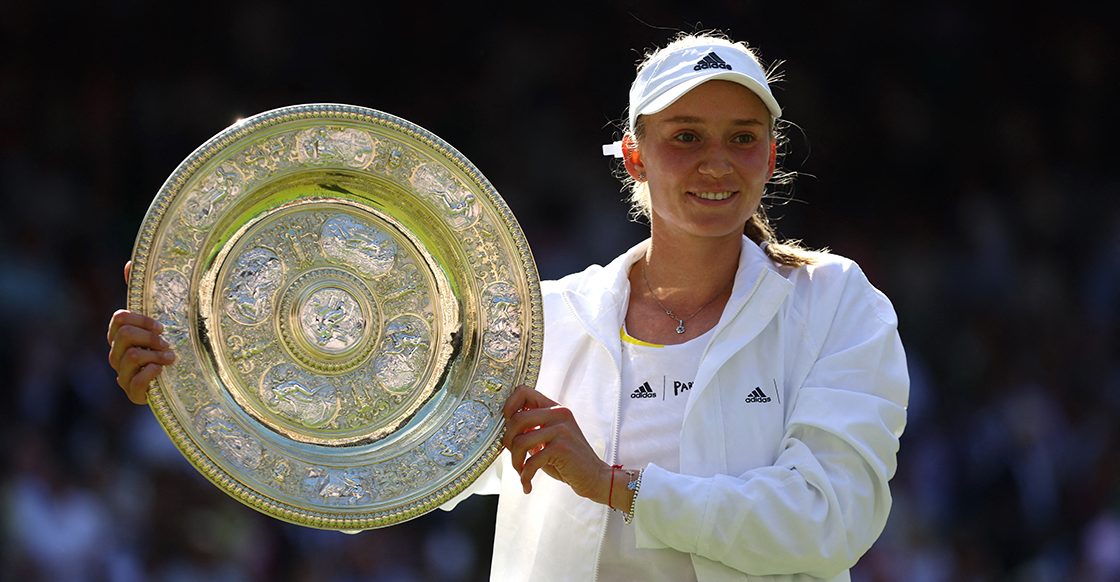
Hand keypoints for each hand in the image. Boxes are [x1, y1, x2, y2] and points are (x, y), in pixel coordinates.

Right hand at [106, 261, 175, 403]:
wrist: (180, 381)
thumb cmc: (166, 346)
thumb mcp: (158, 319)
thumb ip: (142, 294)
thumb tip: (130, 264)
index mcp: (120, 335)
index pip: (120, 318)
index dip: (142, 319)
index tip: (162, 326)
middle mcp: (116, 354)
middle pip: (124, 334)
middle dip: (150, 336)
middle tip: (167, 343)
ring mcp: (122, 375)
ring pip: (131, 356)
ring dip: (155, 355)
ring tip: (171, 358)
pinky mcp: (132, 394)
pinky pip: (134, 383)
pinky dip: (151, 375)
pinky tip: (162, 372)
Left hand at [501, 385, 611, 504]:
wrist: (594, 476)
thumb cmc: (567, 460)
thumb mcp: (549, 439)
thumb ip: (531, 430)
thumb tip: (504, 431)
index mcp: (554, 408)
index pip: (524, 392)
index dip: (509, 407)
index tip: (507, 426)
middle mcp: (558, 414)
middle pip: (516, 419)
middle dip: (508, 442)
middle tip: (515, 457)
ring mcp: (561, 429)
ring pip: (520, 441)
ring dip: (516, 462)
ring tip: (522, 472)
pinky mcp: (561, 448)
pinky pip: (531, 461)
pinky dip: (525, 476)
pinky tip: (527, 484)